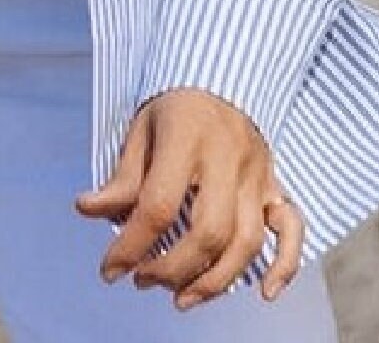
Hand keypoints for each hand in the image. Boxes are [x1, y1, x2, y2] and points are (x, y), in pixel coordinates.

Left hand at [74, 88, 306, 310]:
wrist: (221, 78)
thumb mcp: (141, 130)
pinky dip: (285, 264)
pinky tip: (264, 292)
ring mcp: (257, 173)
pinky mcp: (275, 185)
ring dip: (213, 281)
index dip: (131, 245)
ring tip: (179, 298)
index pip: (159, 204)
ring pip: (247, 241)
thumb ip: (122, 176)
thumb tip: (86, 210)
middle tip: (143, 280)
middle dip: (172, 269)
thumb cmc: (175, 109)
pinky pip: (292, 228)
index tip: (110, 269)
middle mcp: (228, 156)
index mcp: (187, 136)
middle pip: (208, 230)